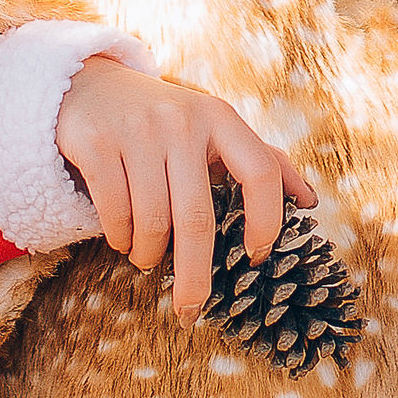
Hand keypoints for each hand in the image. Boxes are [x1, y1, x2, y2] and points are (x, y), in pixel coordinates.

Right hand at [54, 65, 314, 319]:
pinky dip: (120, 239)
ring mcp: (137, 131)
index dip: (266, 220)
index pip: (260, 171)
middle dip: (195, 276)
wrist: (88, 87)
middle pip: (197, 217)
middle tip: (190, 310)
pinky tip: (123, 240)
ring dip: (149, 255)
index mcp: (219, 117)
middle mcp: (182, 121)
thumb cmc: (165, 120)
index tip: (257, 256)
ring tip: (147, 258)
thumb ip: (260, 160)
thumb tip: (309, 200)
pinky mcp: (97, 142)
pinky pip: (114, 213)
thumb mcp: (213, 127)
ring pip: (152, 221)